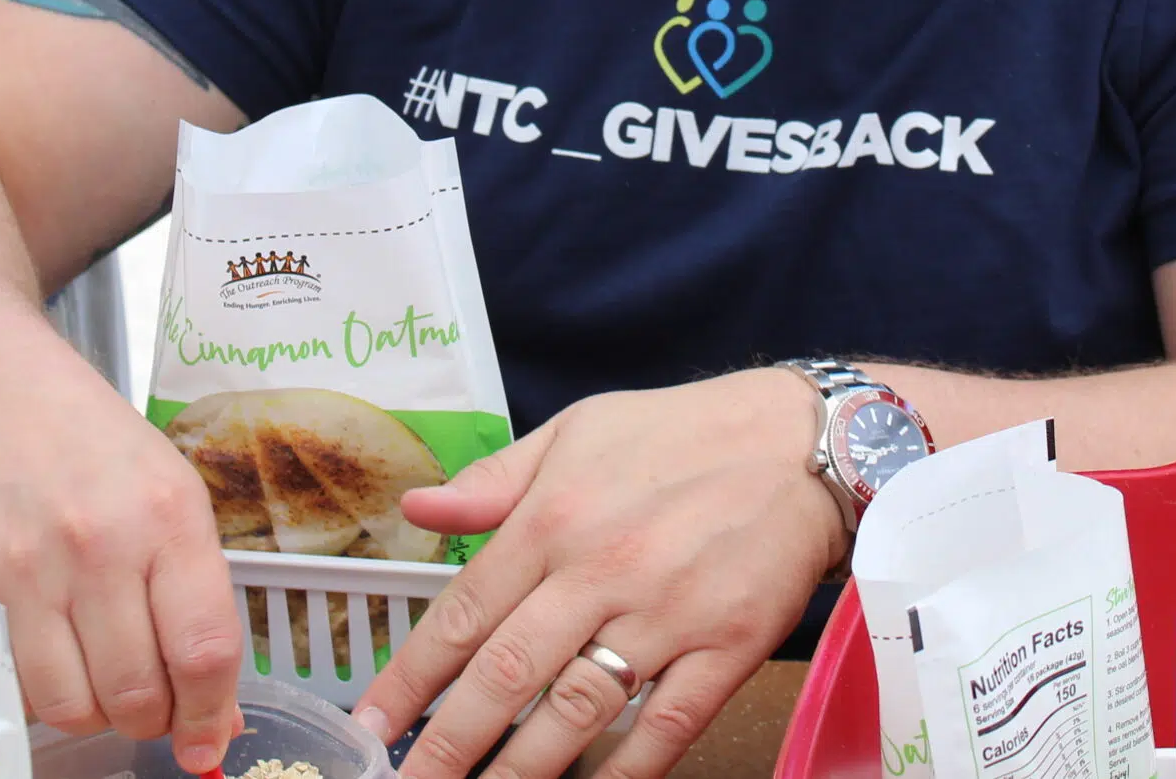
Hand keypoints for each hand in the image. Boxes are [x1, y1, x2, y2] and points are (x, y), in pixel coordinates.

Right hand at [0, 346, 245, 773]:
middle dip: (153, 719)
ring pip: (70, 707)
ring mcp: (23, 572)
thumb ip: (200, 598)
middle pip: (135, 693)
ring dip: (95, 714)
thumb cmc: (96, 449)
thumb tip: (220, 711)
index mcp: (167, 516)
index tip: (209, 743)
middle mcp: (97, 546)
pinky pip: (13, 685)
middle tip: (153, 703)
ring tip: (102, 679)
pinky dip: (39, 692)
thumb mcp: (174, 496)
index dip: (211, 715)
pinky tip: (53, 654)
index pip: (203, 648)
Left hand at [357, 369, 844, 778]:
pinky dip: (625, 772)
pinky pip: (665, 726)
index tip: (373, 725)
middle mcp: (599, 570)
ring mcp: (664, 615)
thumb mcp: (577, 430)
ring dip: (520, 771)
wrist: (802, 440)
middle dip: (446, 745)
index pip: (462, 613)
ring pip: (574, 713)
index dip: (411, 678)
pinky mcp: (725, 647)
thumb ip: (495, 479)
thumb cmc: (682, 432)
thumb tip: (418, 507)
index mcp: (553, 517)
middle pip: (505, 676)